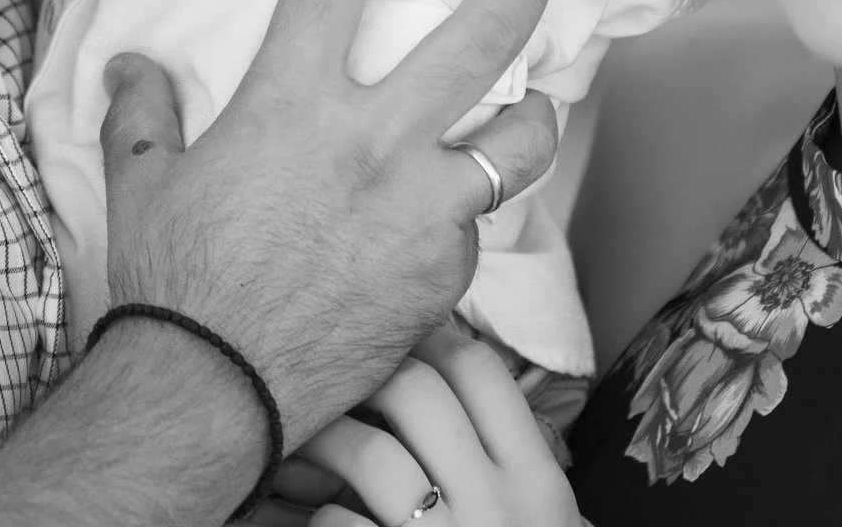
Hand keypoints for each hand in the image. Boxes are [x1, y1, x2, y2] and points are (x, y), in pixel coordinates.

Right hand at [98, 0, 557, 446]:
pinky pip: (476, 229)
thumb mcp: (141, 184)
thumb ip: (142, 115)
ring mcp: (420, 209)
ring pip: (520, 139)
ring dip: (536, 112)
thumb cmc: (174, 281)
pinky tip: (455, 219)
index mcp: (291, 104)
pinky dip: (468, 218)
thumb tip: (132, 68)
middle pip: (479, 38)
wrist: (216, 388)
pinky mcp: (443, 272)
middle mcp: (372, 143)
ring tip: (537, 101)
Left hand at [287, 330, 584, 526]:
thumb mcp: (540, 523)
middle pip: (418, 390)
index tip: (395, 333)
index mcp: (539, 484)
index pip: (482, 370)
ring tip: (301, 441)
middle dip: (366, 375)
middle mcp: (500, 508)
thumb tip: (451, 364)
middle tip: (337, 378)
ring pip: (369, 453)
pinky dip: (317, 520)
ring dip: (324, 440)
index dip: (430, 336)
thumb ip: (507, 459)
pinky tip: (311, 519)